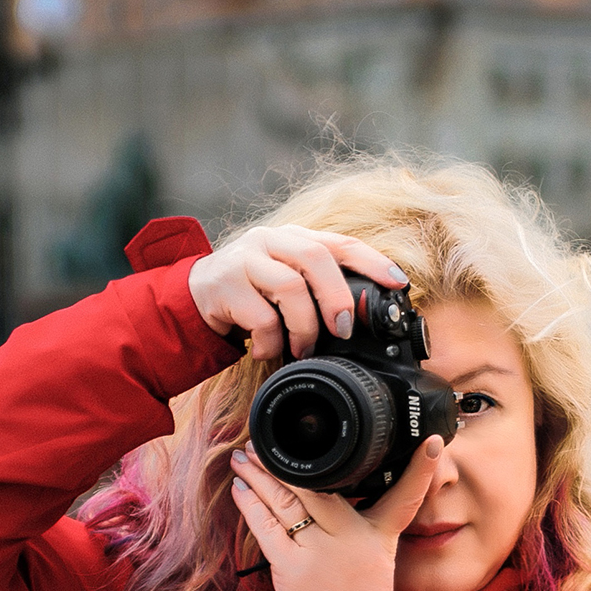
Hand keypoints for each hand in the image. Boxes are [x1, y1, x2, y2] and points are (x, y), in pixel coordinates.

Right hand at [188, 225, 409, 360]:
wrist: (192, 299)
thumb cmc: (249, 295)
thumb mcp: (283, 285)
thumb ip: (315, 291)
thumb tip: (356, 320)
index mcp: (293, 238)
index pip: (341, 242)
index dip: (373, 262)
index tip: (398, 284)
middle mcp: (270, 241)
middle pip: (316, 258)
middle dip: (337, 298)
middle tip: (342, 331)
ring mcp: (245, 259)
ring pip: (289, 286)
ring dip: (304, 326)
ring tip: (302, 348)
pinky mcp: (224, 285)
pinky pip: (261, 318)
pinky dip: (271, 342)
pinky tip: (267, 351)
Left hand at [230, 437, 444, 590]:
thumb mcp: (377, 566)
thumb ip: (365, 532)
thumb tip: (339, 502)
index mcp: (380, 538)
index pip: (405, 497)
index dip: (421, 471)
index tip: (429, 444)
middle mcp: (350, 539)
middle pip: (317, 487)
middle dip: (287, 462)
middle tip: (265, 440)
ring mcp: (319, 551)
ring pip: (286, 501)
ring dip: (260, 477)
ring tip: (245, 457)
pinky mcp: (291, 568)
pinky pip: (266, 528)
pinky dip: (250, 505)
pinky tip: (240, 487)